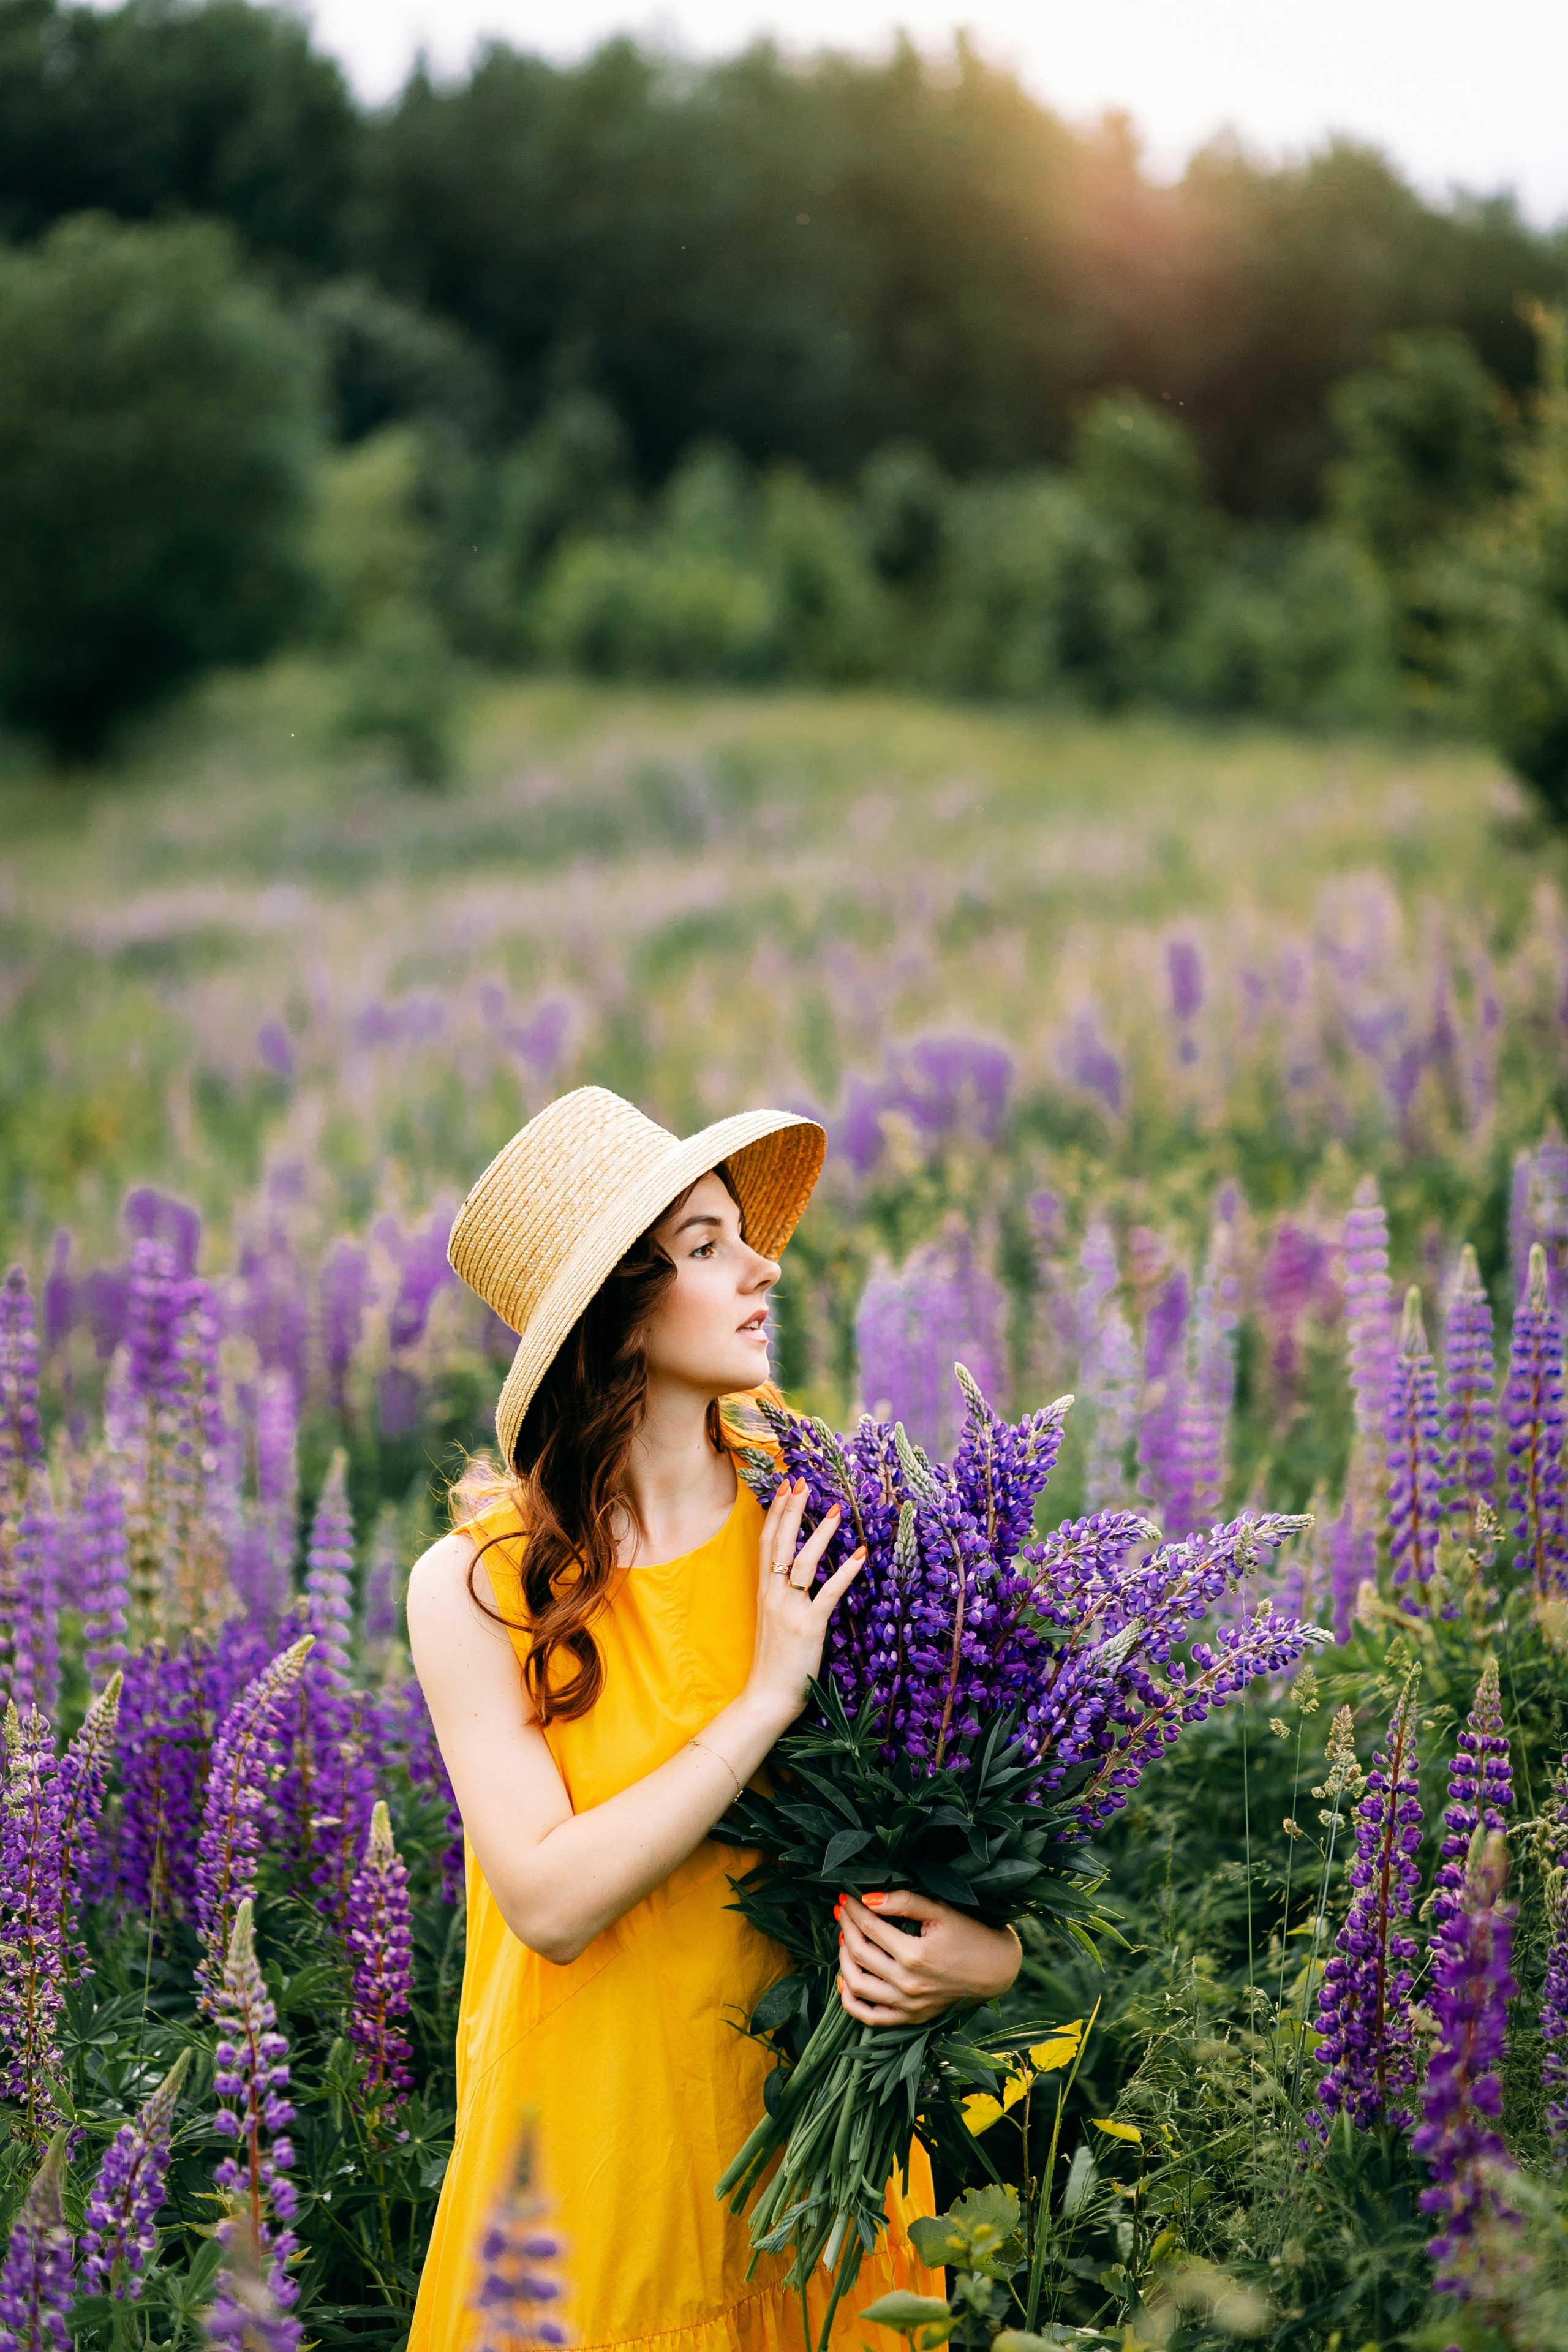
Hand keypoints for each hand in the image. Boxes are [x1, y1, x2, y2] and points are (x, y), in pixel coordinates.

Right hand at [745, 1478, 865, 1727]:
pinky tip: (861, 1555)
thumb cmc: (774, 1661)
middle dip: (791, 1510)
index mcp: (763, 1592)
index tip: (785, 1486)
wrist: (767, 1697)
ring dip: (819, 1533)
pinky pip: (829, 1593)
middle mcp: (773, 1595)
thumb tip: (793, 1575)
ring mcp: (790, 1610)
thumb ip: (780, 1596)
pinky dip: (846, 1572)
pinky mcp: (809, 1627)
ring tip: (835, 1509)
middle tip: (802, 1481)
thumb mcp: (771, 1620)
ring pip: (803, 1561)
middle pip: (779, 1543)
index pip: (766, 1542)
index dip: (776, 1513)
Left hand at [835, 1889, 1021, 2025]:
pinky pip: (871, 2017)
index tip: (845, 1897)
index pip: (870, 1928)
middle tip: (841, 1911)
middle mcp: (908, 1984)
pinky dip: (851, 2002)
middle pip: (859, 1953)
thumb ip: (904, 1902)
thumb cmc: (971, 1934)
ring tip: (843, 1939)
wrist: (996, 1969)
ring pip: (858, 1985)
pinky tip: (844, 1982)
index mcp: (915, 1955)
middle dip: (845, 1927)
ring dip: (843, 1959)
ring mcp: (908, 2006)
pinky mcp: (911, 2018)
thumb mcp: (940, 1911)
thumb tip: (868, 1898)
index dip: (853, 1910)